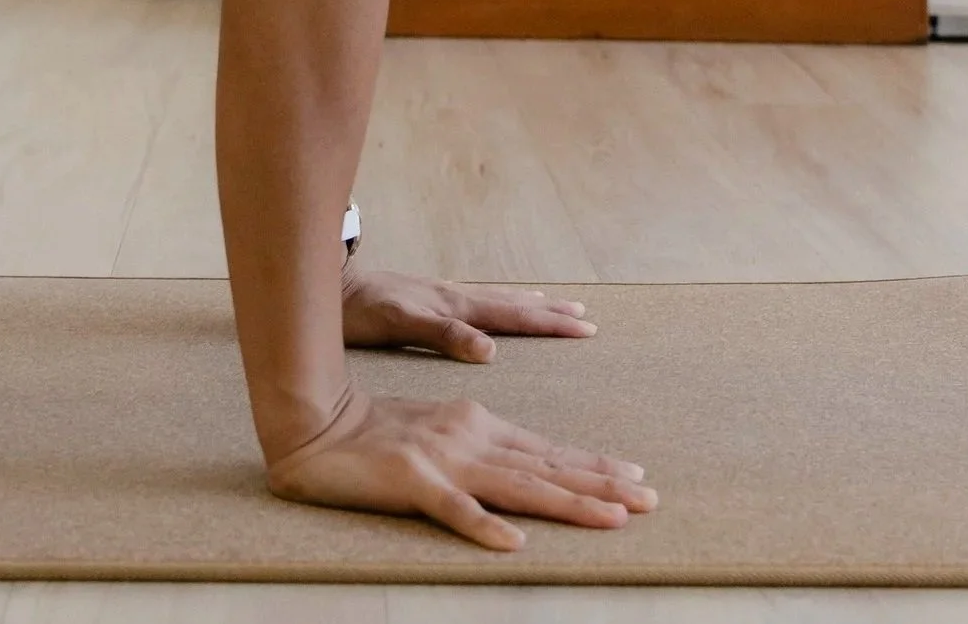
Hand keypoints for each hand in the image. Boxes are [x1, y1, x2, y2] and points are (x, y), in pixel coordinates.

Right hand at [267, 389, 654, 549]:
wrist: (317, 423)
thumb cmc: (377, 432)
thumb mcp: (441, 433)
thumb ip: (481, 449)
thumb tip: (526, 472)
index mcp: (478, 425)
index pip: (548, 452)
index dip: (594, 466)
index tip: (636, 479)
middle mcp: (471, 438)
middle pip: (547, 468)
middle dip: (602, 485)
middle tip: (650, 501)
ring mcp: (442, 459)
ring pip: (517, 486)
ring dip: (568, 503)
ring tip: (612, 519)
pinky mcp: (410, 480)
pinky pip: (453, 508)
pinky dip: (483, 526)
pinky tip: (514, 543)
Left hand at [341, 267, 595, 362]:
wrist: (329, 284)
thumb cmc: (360, 311)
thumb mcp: (401, 325)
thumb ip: (445, 335)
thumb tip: (491, 349)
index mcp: (454, 307)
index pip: (513, 316)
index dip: (549, 325)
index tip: (585, 329)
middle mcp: (454, 297)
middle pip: (513, 306)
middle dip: (550, 315)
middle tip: (586, 319)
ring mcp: (442, 296)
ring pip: (497, 301)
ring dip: (529, 307)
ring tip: (557, 308)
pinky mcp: (427, 299)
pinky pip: (476, 302)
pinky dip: (499, 304)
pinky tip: (495, 308)